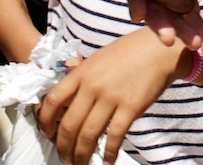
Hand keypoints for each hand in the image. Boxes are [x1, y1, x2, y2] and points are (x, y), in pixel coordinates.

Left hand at [38, 29, 186, 164]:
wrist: (157, 49)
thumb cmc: (128, 53)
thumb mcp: (97, 59)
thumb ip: (81, 77)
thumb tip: (65, 100)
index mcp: (81, 72)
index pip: (53, 100)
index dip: (45, 121)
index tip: (46, 133)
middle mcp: (93, 85)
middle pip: (69, 124)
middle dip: (64, 146)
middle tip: (64, 158)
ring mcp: (111, 97)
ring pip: (89, 134)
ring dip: (82, 154)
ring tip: (80, 164)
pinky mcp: (131, 107)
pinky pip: (114, 136)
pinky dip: (108, 152)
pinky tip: (106, 160)